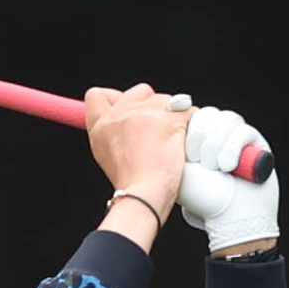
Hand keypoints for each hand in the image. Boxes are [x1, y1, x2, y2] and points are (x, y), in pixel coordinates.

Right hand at [85, 85, 189, 228]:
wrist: (145, 197)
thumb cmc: (131, 185)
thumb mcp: (107, 156)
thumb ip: (114, 133)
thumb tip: (128, 120)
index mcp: (101, 126)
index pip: (97, 95)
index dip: (115, 98)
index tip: (129, 110)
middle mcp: (120, 115)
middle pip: (140, 90)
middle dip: (151, 104)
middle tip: (156, 129)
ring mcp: (146, 115)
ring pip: (166, 99)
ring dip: (172, 115)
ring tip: (170, 142)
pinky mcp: (170, 120)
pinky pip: (188, 110)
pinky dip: (191, 122)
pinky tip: (186, 139)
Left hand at [178, 107, 278, 254]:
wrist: (230, 218)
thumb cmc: (203, 200)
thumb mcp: (179, 170)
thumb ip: (173, 143)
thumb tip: (171, 118)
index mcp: (198, 141)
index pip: (192, 115)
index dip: (189, 128)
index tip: (187, 153)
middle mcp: (219, 137)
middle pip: (209, 114)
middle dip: (201, 137)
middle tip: (199, 162)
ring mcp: (239, 139)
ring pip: (226, 119)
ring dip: (217, 144)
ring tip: (216, 168)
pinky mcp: (258, 144)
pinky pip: (244, 130)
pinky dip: (233, 147)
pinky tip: (229, 167)